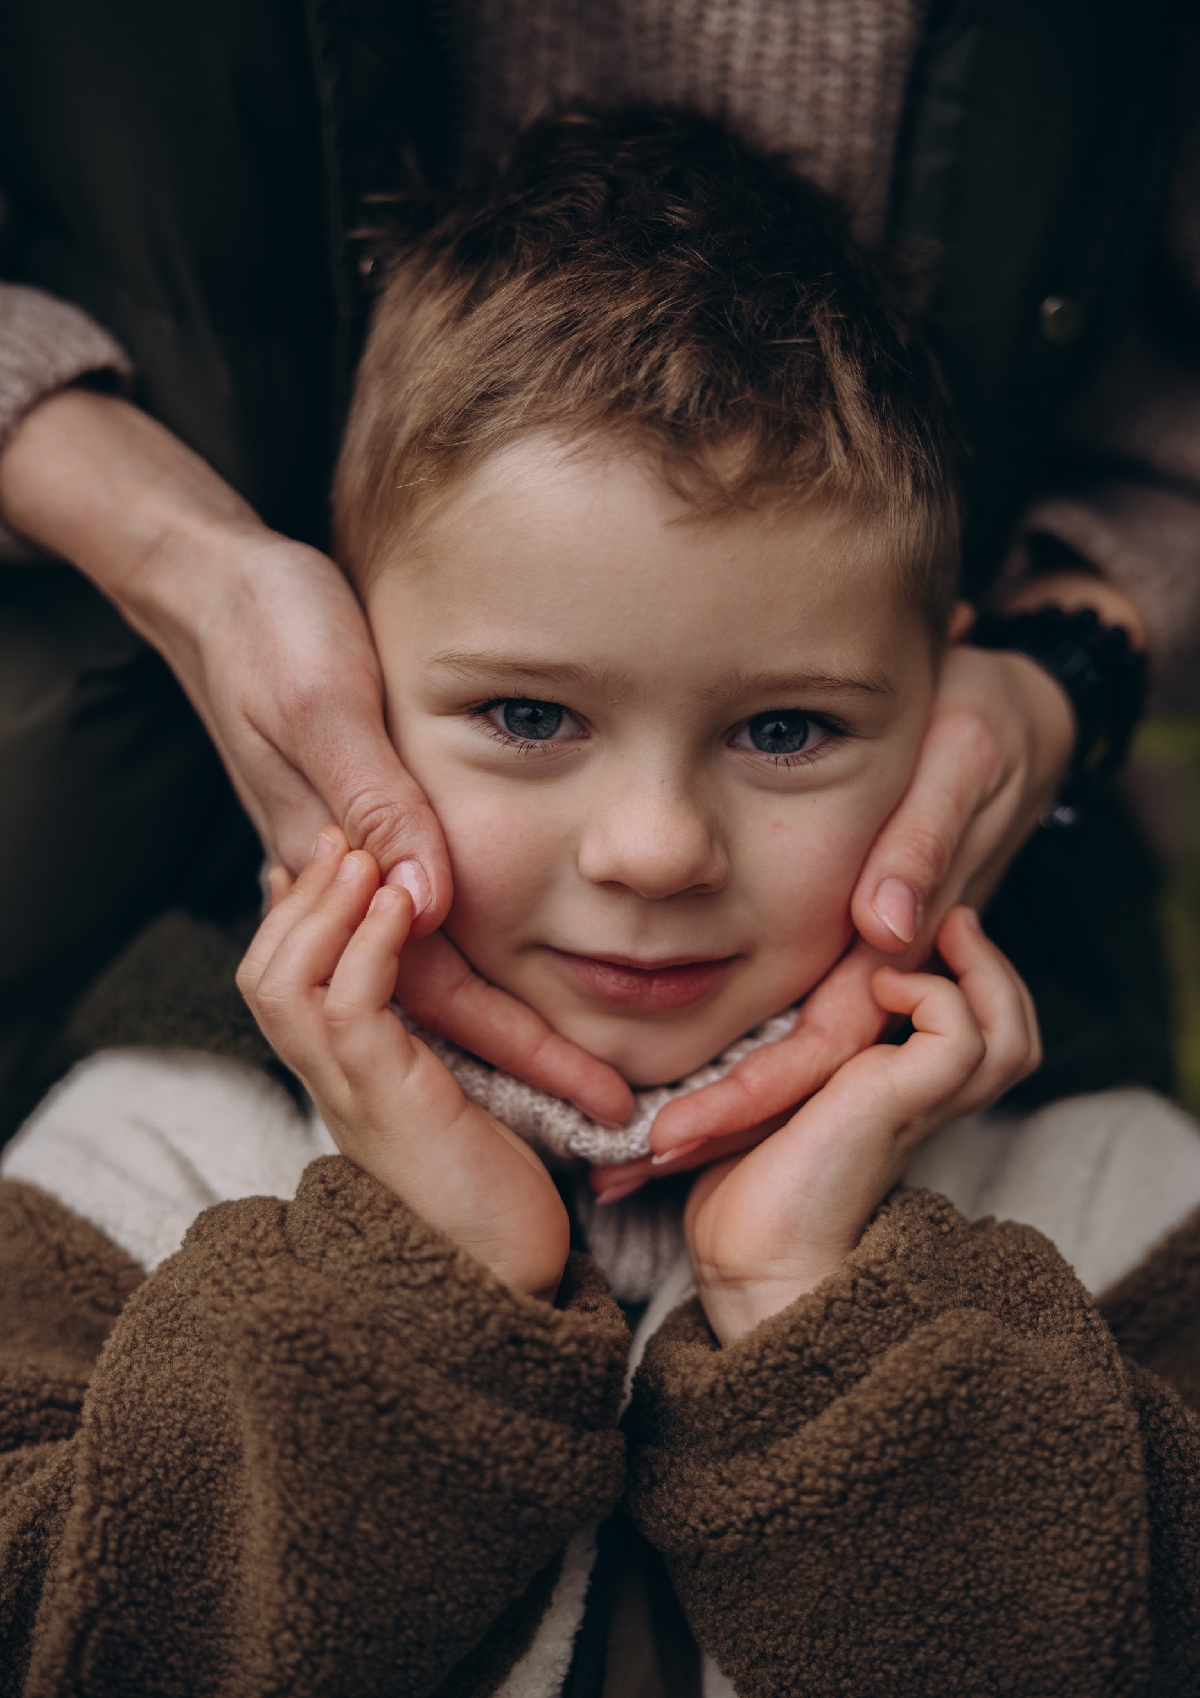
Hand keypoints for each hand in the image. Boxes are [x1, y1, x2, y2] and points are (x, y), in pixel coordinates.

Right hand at [0, 389, 632, 1124]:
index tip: (595, 1091)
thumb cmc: (272, 634)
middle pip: (437, 1003)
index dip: (516, 1046)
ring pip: (422, 977)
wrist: (212, 590)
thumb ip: (375, 802)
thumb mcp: (327, 705)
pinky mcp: (342, 832)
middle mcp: (337, 885)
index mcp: (334, 866)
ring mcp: (338, 865)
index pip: (433, 988)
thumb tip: (427, 902)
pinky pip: (410, 929)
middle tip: (614, 1105)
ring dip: (497, 1030)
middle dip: (524, 1060)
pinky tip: (507, 973)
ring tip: (578, 1068)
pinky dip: (463, 967)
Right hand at [240, 833, 569, 1299]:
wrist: (501, 1273)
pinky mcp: (387, 1100)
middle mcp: (328, 1081)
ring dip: (321, 910)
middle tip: (334, 835)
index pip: (283, 981)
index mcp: (340, 1075)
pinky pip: (349, 1011)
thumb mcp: (450, 1096)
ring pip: (285, 984)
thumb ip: (429, 1045)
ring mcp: (348, 1091)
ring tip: (360, 855)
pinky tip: (399, 904)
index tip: (319, 854)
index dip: (291, 915)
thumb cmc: (486, 1186)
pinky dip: (366, 948)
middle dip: (297, 898)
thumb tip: (429, 995)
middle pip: (264, 973)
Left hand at [593, 612, 1076, 1195]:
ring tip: (637, 1154)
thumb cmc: (981, 724)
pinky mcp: (878, 965)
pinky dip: (751, 1074)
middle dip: (717, 1128)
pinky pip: (808, 1037)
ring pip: (801, 1070)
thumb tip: (886, 929)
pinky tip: (682, 1087)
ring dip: (726, 1118)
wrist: (1006, 715)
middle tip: (622, 1168)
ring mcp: (889, 977)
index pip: (825, 1044)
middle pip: (802, 1078)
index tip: (666, 1135)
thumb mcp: (965, 760)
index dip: (749, 1097)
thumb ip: (927, 841)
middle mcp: (898, 976)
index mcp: (910, 941)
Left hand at [685, 908, 1039, 1344]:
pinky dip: (933, 996)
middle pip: (1012, 1037)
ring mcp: (921, 1108)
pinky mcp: (902, 1103)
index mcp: (899, 1100)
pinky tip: (883, 985)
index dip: (967, 984)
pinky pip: (958, 1036)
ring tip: (943, 929)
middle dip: (994, 973)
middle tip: (955, 919)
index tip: (927, 934)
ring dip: (982, 974)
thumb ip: (781, 1056)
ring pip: (1008, 1036)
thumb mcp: (763, 1100)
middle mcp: (923, 1105)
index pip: (973, 1039)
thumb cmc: (740, 1188)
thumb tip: (764, 1008)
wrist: (749, 1258)